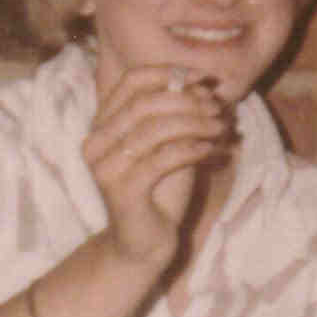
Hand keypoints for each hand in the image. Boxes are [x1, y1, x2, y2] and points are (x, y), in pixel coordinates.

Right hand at [81, 66, 235, 269]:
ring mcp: (105, 167)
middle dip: (188, 102)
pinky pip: (161, 159)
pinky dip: (192, 150)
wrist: (144, 242)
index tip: (204, 79)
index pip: (131, 82)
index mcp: (103, 125)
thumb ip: (179, 116)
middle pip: (144, 104)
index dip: (169, 74)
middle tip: (218, 109)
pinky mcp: (121, 190)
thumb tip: (202, 86)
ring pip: (154, 130)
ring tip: (221, 129)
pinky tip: (212, 152)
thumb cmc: (160, 189)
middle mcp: (96, 143)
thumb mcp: (170, 145)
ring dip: (195, 124)